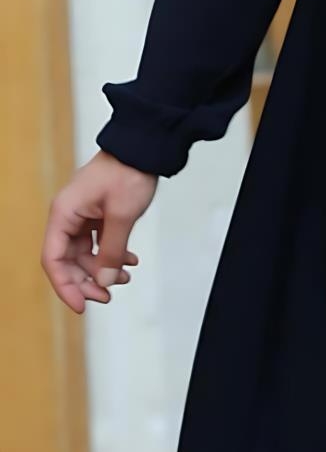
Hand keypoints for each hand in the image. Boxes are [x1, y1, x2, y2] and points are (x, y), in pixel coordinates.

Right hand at [41, 150, 157, 313]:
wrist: (145, 146)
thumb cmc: (128, 170)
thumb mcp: (121, 216)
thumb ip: (111, 252)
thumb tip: (103, 281)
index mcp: (64, 213)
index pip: (54, 259)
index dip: (65, 286)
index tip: (80, 305)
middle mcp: (69, 214)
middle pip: (68, 259)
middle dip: (87, 280)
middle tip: (107, 295)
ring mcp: (83, 213)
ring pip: (85, 252)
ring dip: (103, 268)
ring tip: (124, 276)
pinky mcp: (98, 212)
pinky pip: (98, 241)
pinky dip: (112, 253)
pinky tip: (129, 261)